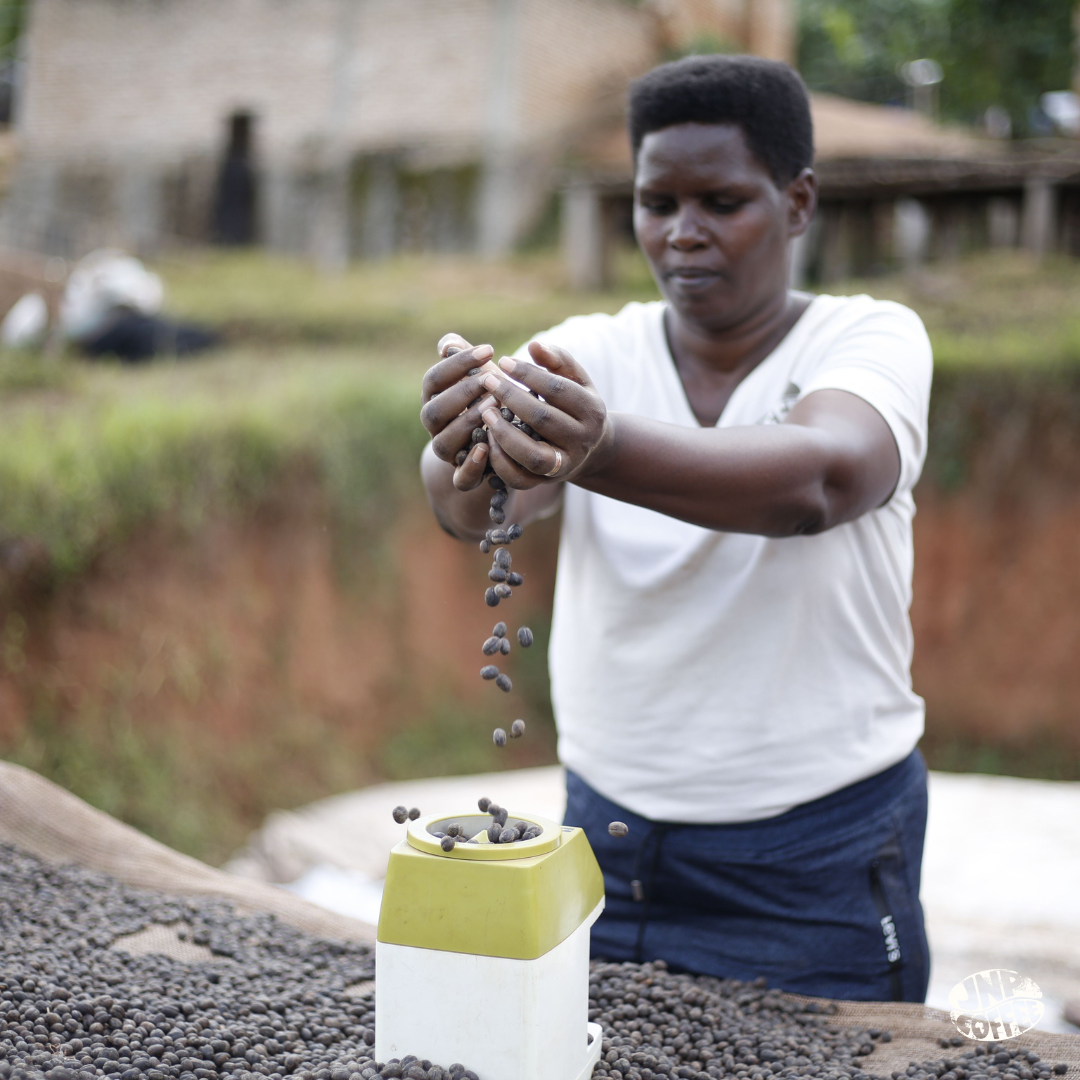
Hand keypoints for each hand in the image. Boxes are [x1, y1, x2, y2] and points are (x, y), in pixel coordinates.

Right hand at [420, 333, 501, 490]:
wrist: (501, 440)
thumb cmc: (491, 398)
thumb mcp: (483, 375)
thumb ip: (466, 357)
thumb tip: (447, 344)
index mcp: (435, 400)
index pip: (433, 380)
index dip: (457, 364)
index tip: (489, 350)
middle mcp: (436, 428)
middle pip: (433, 412)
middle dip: (461, 394)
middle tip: (489, 380)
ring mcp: (449, 453)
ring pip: (443, 444)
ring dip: (467, 424)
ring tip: (494, 406)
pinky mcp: (465, 476)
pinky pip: (460, 479)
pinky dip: (471, 466)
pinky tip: (487, 447)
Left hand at [475, 341, 611, 488]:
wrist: (591, 449)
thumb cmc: (575, 405)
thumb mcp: (576, 381)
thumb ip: (558, 360)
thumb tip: (535, 346)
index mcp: (592, 410)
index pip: (557, 389)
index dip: (528, 374)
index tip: (502, 361)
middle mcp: (582, 440)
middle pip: (543, 419)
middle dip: (511, 398)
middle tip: (487, 381)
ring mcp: (565, 464)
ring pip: (532, 454)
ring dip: (504, 433)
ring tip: (485, 411)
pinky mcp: (547, 481)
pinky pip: (519, 478)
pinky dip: (500, 460)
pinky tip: (487, 437)